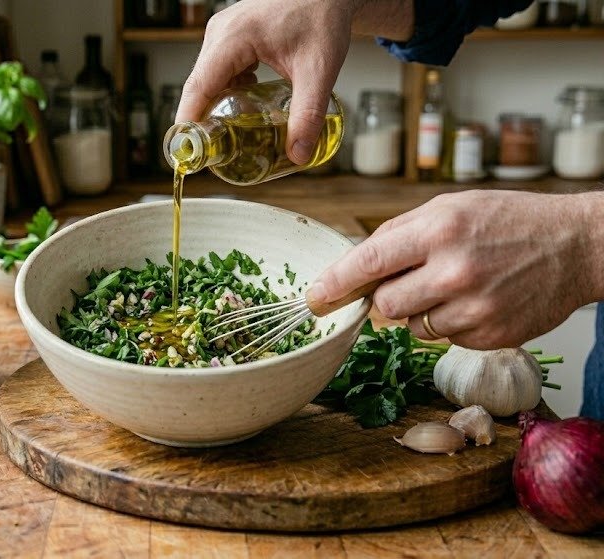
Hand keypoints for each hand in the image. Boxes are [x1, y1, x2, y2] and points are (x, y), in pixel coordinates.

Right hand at [176, 0, 412, 164]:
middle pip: (198, 87)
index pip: (198, 87)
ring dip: (215, 108)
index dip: (189, 122)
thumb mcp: (318, 69)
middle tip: (213, 155)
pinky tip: (243, 109)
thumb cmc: (322, 14)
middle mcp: (220, 34)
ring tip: (227, 138)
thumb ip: (308, 113)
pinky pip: (218, 72)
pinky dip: (225, 93)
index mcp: (233, 38)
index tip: (187, 152)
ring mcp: (222, 35)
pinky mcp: (229, 39)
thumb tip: (298, 153)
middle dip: (202, 122)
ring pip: (207, 80)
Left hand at [309, 190, 601, 348]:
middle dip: (389, 294)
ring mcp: (473, 308)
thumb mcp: (450, 207)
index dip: (334, 284)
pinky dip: (451, 324)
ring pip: (411, 326)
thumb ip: (399, 234)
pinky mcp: (490, 336)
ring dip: (421, 310)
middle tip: (417, 277)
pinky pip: (443, 339)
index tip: (313, 299)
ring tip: (457, 284)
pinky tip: (477, 300)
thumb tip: (354, 264)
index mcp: (438, 229)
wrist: (576, 246)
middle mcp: (453, 270)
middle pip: (384, 303)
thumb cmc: (509, 221)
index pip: (368, 261)